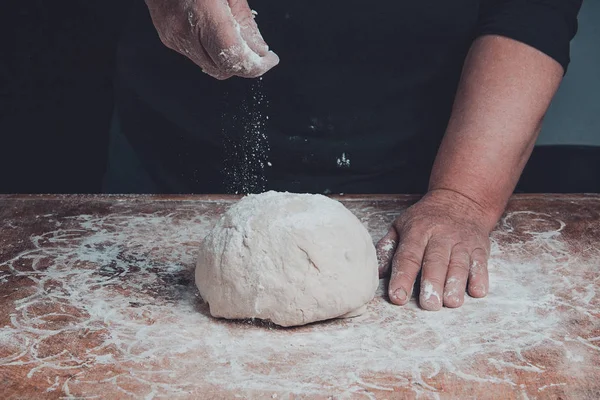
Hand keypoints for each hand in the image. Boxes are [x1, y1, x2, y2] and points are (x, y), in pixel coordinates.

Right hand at [145, 0, 278, 78]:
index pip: (232, 58)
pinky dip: (213, 52)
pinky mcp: (168, 37)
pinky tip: (220, 34)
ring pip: (209, 66)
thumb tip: (258, 49)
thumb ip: (243, 20)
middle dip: (244, 65)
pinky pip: (197, 55)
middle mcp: (183, 29)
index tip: (269, 60)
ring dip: (228, 60)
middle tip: (260, 54)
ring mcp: (172, 36)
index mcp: (202, 12)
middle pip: (221, 69)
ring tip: (239, 39)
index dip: (255, 65)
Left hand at [376, 189, 494, 310]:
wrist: (461, 201)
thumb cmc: (425, 219)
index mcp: (417, 231)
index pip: (408, 256)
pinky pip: (481, 263)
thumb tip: (376, 273)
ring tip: (451, 302)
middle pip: (435, 262)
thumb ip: (387, 249)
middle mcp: (440, 236)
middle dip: (432, 283)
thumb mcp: (401, 226)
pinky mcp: (480, 248)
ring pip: (459, 264)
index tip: (397, 297)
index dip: (402, 277)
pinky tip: (477, 291)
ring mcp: (462, 242)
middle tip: (428, 305)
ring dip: (455, 284)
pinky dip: (480, 278)